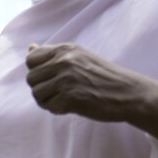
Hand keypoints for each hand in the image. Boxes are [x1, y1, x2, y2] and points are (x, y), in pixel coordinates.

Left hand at [25, 43, 157, 127]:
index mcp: (65, 49)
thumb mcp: (79, 57)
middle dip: (41, 88)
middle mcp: (63, 61)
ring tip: (63, 99)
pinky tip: (71, 106)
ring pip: (37, 94)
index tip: (51, 78)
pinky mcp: (70, 98)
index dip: (37, 72)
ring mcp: (66, 79)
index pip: (31, 59)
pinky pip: (49, 107)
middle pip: (31, 78)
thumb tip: (30, 48)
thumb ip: (53, 54)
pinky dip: (57, 109)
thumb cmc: (103, 76)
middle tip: (58, 92)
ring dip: (47, 100)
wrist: (127, 92)